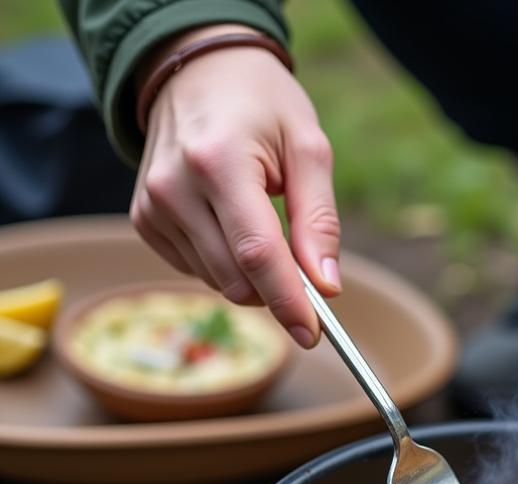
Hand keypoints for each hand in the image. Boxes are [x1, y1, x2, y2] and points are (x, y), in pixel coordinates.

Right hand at [131, 25, 339, 346]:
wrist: (195, 68)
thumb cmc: (261, 105)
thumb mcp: (308, 148)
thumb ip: (319, 220)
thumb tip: (326, 286)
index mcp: (219, 162)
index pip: (257, 254)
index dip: (288, 302)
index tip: (313, 334)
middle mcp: (174, 187)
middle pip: (237, 279)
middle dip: (278, 289)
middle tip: (304, 266)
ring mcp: (152, 206)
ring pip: (219, 282)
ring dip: (253, 275)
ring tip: (263, 223)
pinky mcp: (144, 220)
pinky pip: (198, 271)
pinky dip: (226, 264)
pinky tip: (231, 223)